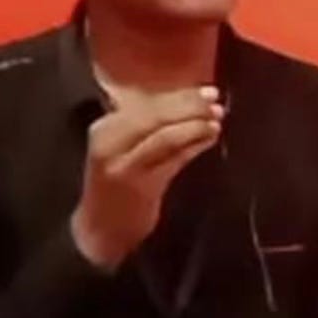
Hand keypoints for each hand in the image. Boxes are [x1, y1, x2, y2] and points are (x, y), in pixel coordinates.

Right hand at [70, 86, 223, 269]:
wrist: (100, 227)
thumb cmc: (118, 183)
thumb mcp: (125, 148)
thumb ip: (149, 126)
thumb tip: (191, 102)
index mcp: (106, 128)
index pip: (147, 103)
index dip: (180, 95)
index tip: (208, 91)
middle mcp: (110, 142)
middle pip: (155, 116)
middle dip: (190, 107)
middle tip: (217, 104)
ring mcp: (124, 165)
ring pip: (165, 137)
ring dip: (194, 126)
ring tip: (217, 121)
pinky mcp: (140, 186)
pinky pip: (172, 160)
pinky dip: (193, 146)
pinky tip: (209, 139)